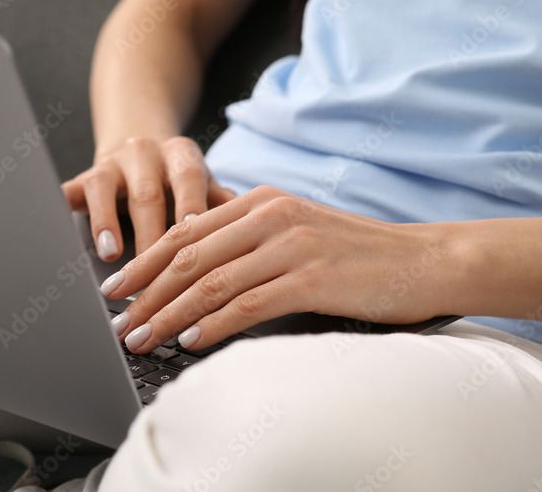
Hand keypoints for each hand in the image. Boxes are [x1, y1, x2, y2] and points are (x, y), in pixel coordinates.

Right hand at [62, 136, 236, 259]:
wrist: (142, 148)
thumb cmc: (182, 180)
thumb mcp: (206, 186)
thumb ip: (222, 205)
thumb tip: (250, 231)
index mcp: (182, 154)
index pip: (189, 181)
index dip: (190, 210)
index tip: (195, 242)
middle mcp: (145, 152)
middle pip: (147, 193)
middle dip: (149, 236)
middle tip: (154, 277)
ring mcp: (111, 162)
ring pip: (104, 187)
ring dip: (106, 222)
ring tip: (111, 255)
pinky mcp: (83, 175)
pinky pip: (70, 190)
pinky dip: (64, 208)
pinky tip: (61, 231)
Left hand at [102, 185, 453, 353]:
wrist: (424, 260)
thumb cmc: (357, 252)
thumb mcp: (295, 228)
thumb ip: (247, 235)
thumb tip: (193, 257)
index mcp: (260, 200)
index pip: (185, 231)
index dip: (145, 260)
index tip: (118, 286)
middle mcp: (270, 215)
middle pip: (188, 256)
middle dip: (146, 291)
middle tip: (118, 319)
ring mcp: (290, 245)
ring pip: (210, 282)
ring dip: (169, 314)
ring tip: (142, 336)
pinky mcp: (311, 277)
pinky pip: (247, 304)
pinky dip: (213, 325)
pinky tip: (191, 340)